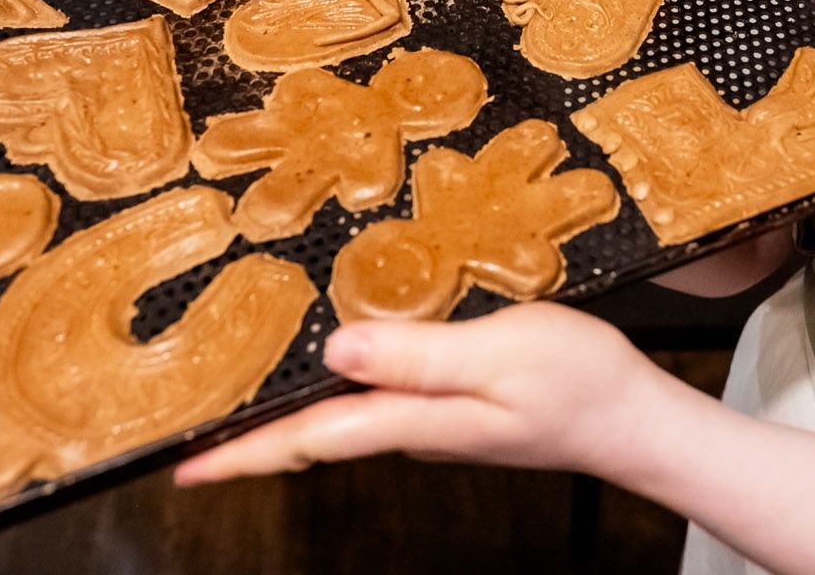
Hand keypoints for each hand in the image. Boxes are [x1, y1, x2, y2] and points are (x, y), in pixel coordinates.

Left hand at [175, 302, 680, 485]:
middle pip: (312, 434)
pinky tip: (332, 356)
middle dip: (248, 434)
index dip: (241, 452)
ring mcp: (431, 422)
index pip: (309, 440)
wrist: (632, 417)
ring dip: (289, 406)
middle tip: (189, 421)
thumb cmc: (579, 383)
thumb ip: (419, 355)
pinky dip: (339, 382)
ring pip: (342, 414)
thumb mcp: (502, 354)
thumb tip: (337, 351)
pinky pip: (377, 396)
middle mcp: (412, 427)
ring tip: (239, 386)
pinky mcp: (450, 404)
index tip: (182, 462)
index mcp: (415, 420)